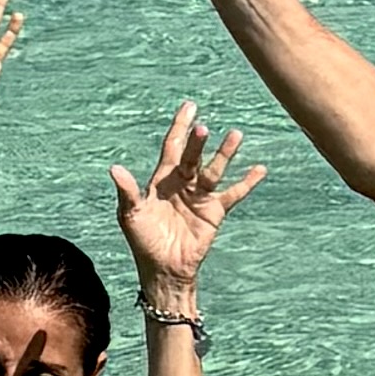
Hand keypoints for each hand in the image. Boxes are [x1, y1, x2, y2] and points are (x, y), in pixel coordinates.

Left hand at [111, 103, 264, 303]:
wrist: (163, 269)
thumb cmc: (143, 241)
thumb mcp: (131, 214)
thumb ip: (127, 191)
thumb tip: (114, 168)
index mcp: (161, 180)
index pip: (173, 146)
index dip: (179, 127)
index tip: (189, 107)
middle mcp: (183, 183)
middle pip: (193, 156)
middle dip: (197, 142)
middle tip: (202, 129)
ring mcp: (200, 196)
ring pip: (215, 169)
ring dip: (225, 153)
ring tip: (236, 135)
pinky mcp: (214, 212)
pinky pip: (234, 193)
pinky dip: (247, 182)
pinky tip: (260, 169)